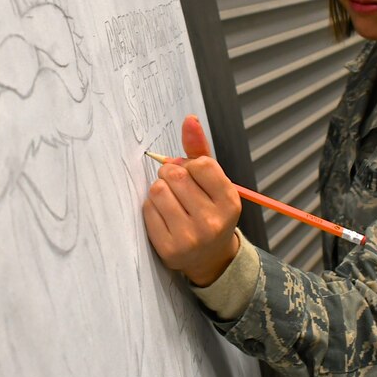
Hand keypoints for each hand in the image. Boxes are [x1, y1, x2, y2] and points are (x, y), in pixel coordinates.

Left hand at [142, 115, 241, 286]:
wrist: (209, 258)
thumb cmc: (209, 210)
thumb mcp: (213, 182)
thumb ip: (200, 151)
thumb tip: (189, 119)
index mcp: (229, 202)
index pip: (201, 164)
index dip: (191, 165)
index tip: (192, 175)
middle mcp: (212, 222)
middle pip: (176, 175)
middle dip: (171, 173)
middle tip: (177, 186)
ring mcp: (190, 238)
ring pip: (158, 190)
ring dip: (159, 189)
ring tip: (170, 200)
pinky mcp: (168, 248)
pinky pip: (147, 209)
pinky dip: (151, 207)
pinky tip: (163, 215)